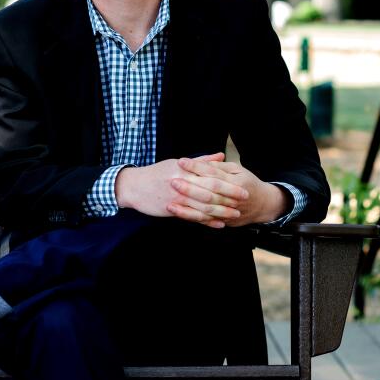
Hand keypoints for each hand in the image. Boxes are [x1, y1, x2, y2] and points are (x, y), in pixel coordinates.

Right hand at [115, 153, 239, 227]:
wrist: (134, 186)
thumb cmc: (157, 173)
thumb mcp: (177, 163)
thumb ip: (201, 161)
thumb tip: (220, 156)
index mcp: (186, 169)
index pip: (212, 176)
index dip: (229, 182)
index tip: (243, 186)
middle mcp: (183, 183)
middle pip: (211, 191)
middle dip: (230, 196)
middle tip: (245, 200)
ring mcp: (178, 197)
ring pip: (204, 206)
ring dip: (222, 211)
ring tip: (236, 214)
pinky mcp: (173, 209)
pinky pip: (194, 216)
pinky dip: (208, 221)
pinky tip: (219, 224)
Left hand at [170, 157, 287, 226]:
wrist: (263, 205)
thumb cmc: (248, 183)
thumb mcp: (238, 170)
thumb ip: (220, 166)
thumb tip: (203, 161)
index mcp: (237, 181)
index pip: (214, 173)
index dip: (197, 167)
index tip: (182, 161)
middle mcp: (232, 198)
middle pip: (209, 192)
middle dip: (190, 187)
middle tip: (172, 180)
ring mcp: (228, 212)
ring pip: (206, 210)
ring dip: (187, 207)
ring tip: (170, 202)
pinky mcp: (223, 221)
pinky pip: (205, 220)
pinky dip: (190, 217)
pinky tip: (177, 213)